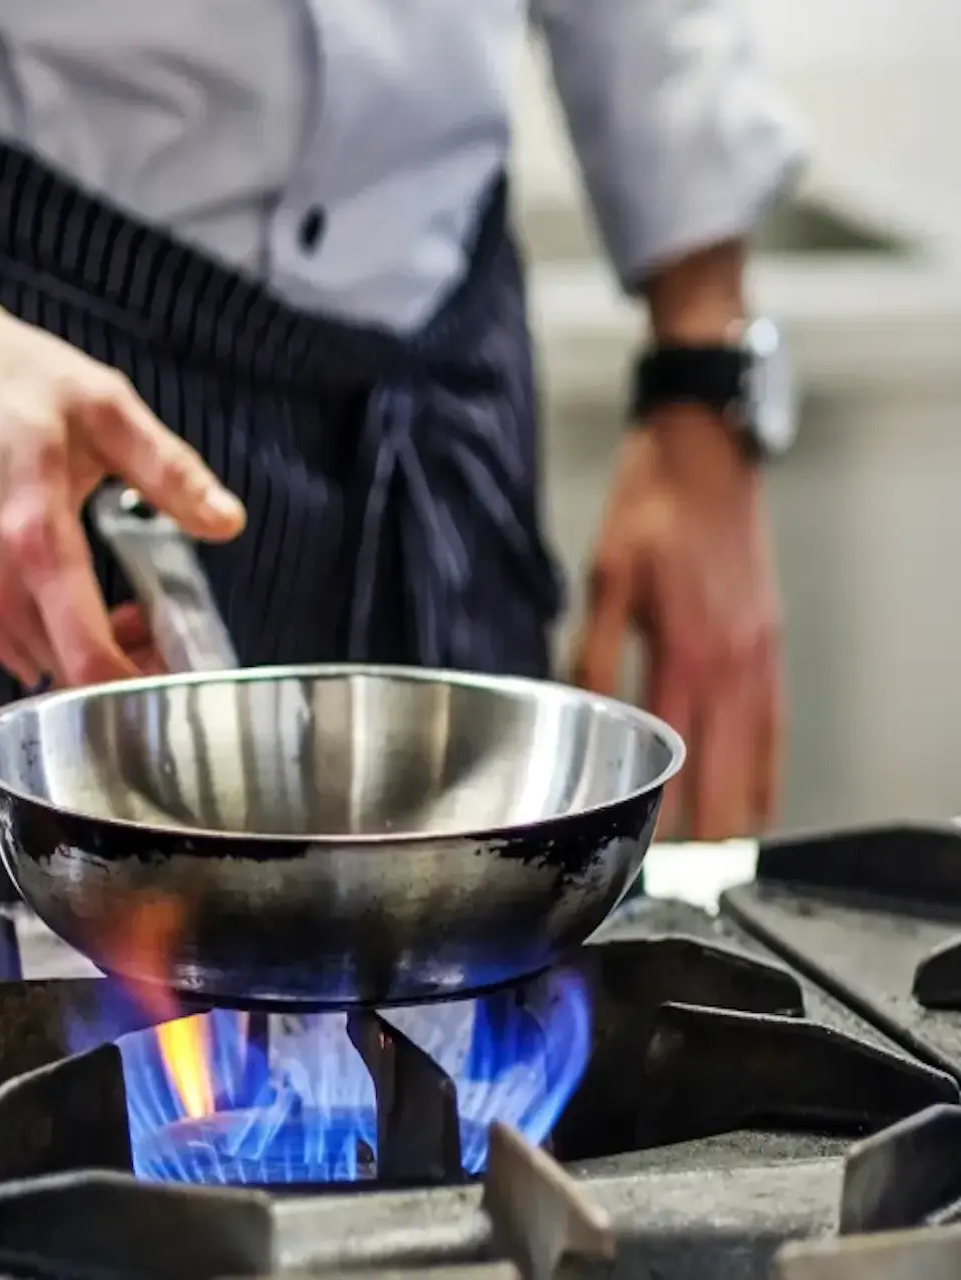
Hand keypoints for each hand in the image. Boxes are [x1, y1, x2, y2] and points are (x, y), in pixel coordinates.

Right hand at [0, 287, 243, 686]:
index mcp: (33, 536)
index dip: (143, 686)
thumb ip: (169, 470)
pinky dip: (61, 650)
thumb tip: (226, 521)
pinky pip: (23, 659)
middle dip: (132, 671)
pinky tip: (84, 609)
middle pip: (75, 678)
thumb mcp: (107, 408)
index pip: (87, 656)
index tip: (183, 677)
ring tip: (132, 613)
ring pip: (51, 676)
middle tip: (168, 631)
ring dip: (98, 661)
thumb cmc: (19, 387)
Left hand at [568, 407, 783, 839]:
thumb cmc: (651, 511)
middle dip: (705, 829)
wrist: (708, 459)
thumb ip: (593, 649)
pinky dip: (769, 768)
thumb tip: (577, 703)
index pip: (673, 756)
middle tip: (683, 873)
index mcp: (683, 650)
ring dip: (741, 810)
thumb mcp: (605, 576)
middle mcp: (729, 663)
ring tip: (721, 857)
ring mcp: (757, 656)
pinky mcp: (770, 644)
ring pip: (757, 756)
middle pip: (724, 771)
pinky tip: (759, 796)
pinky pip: (776, 724)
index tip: (645, 849)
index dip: (661, 809)